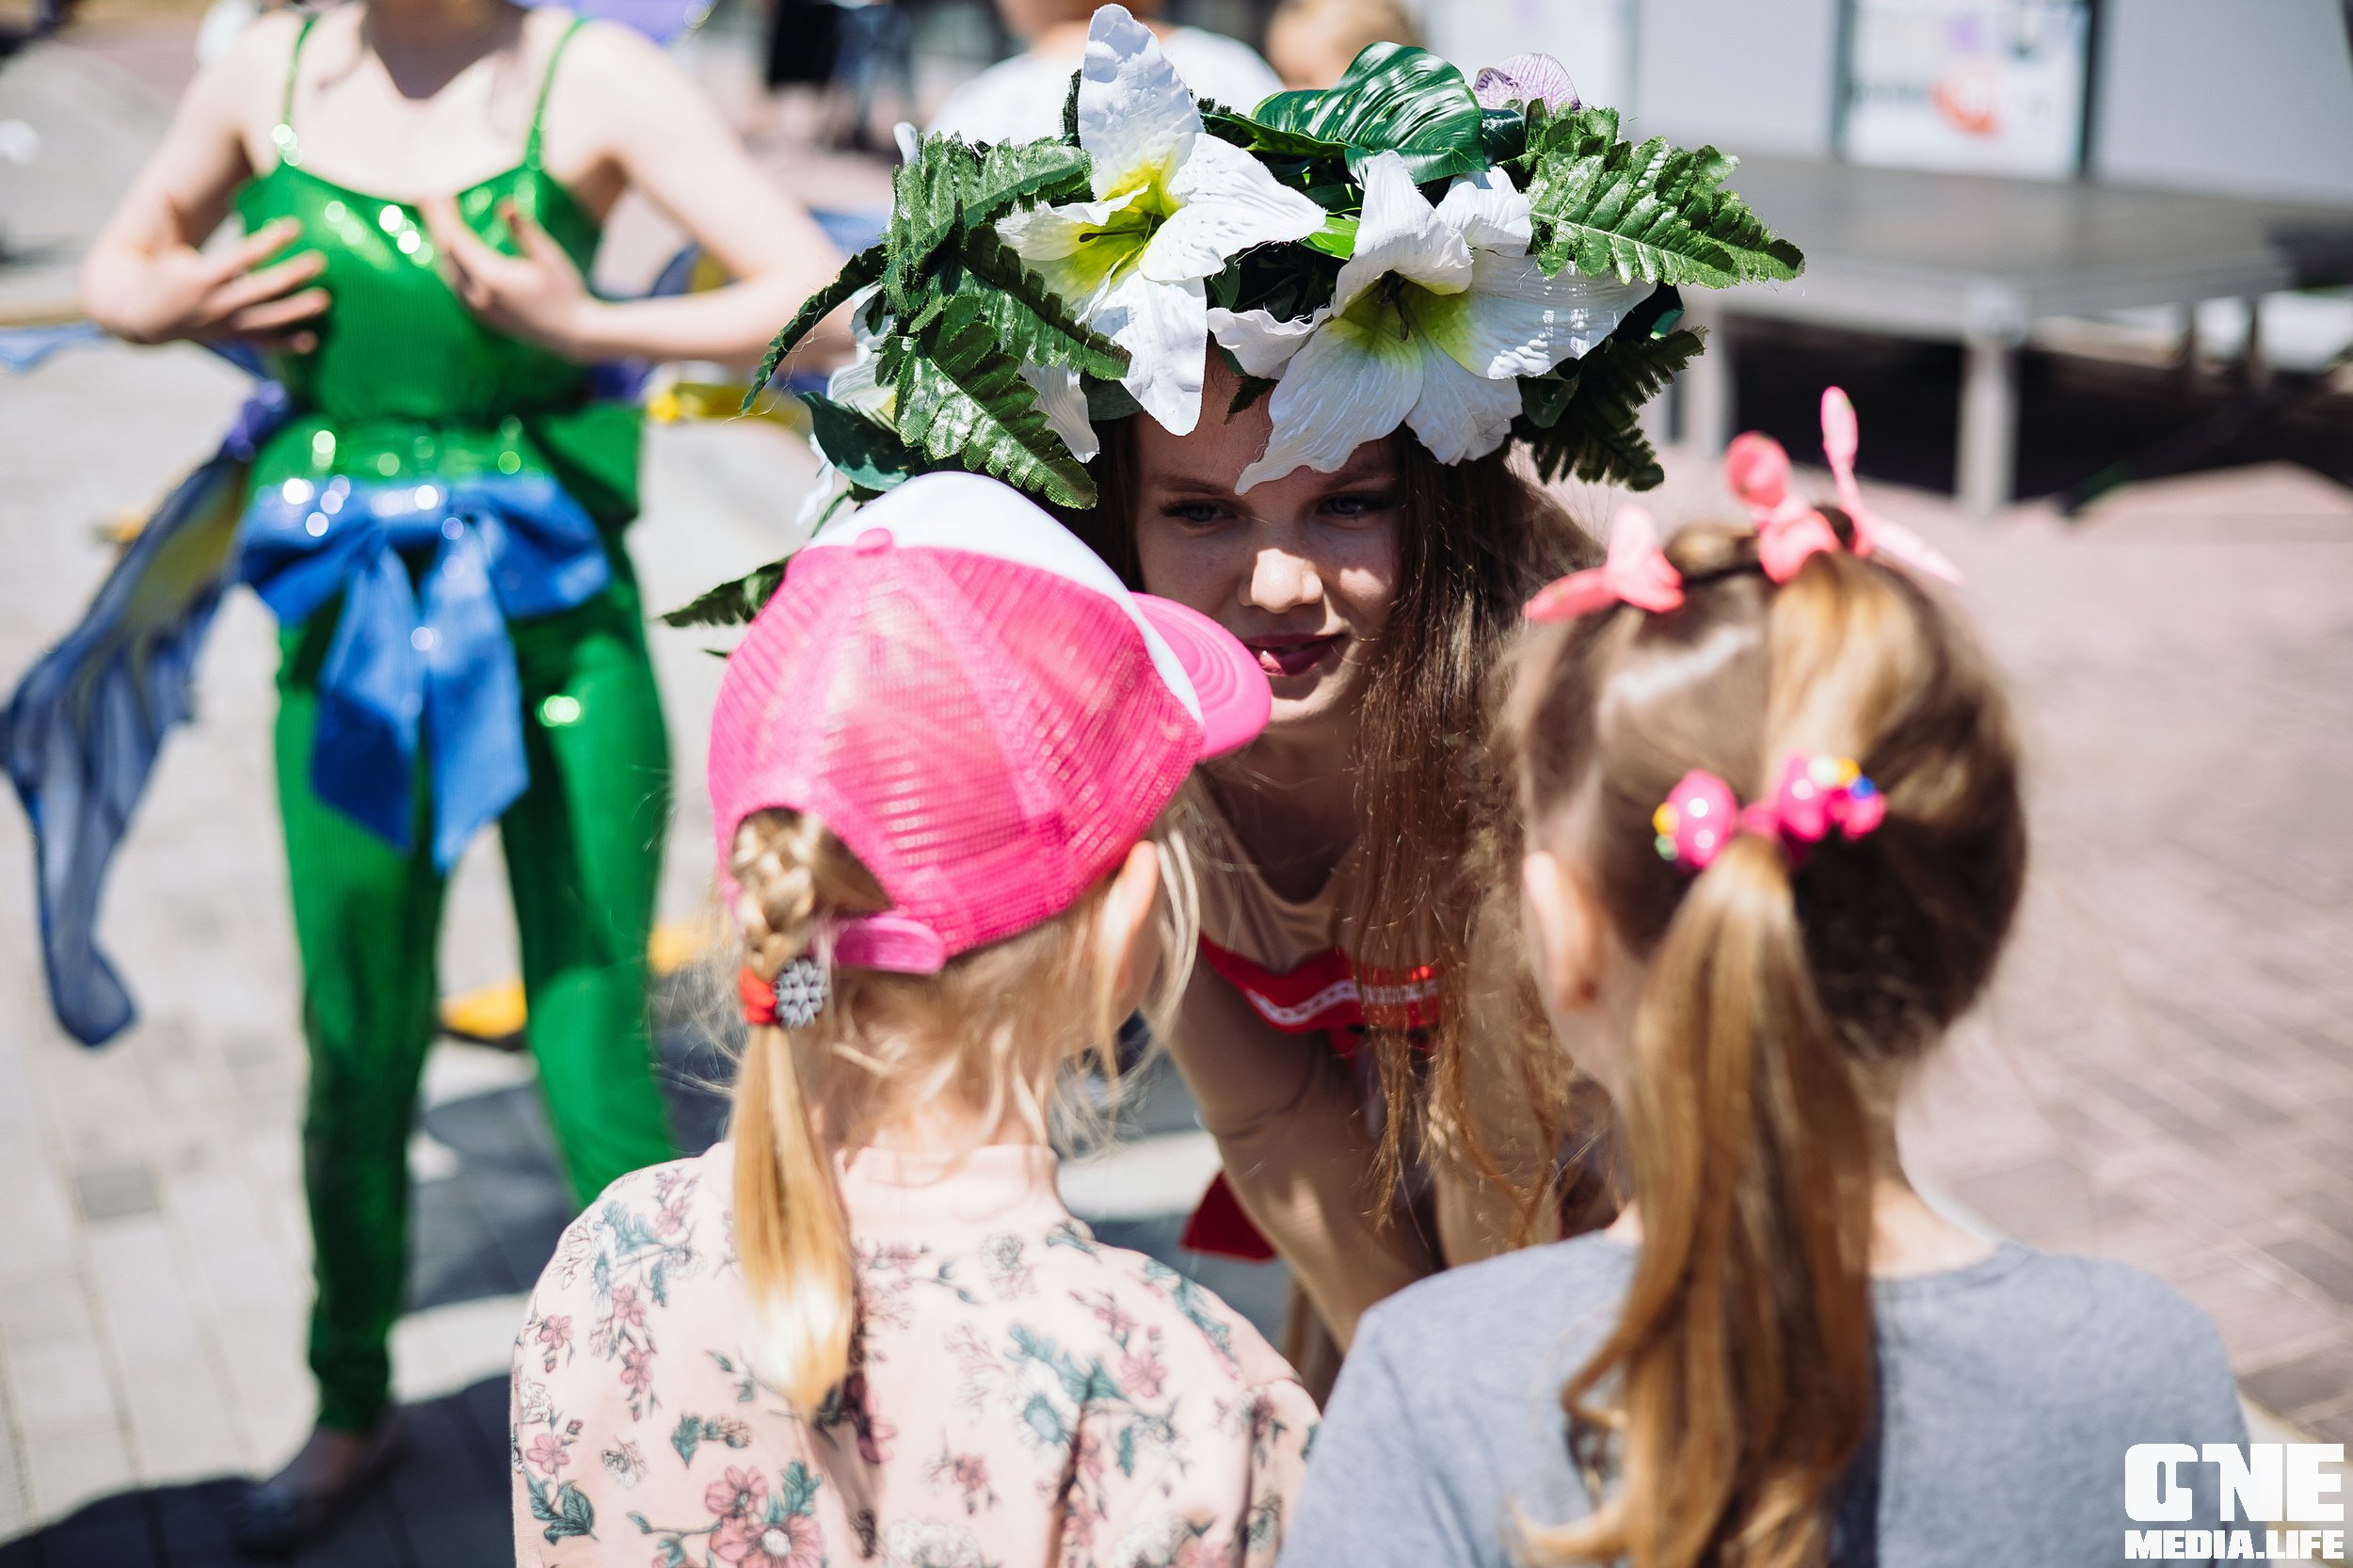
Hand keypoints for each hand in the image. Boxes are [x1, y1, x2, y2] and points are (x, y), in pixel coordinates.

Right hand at [105, 217, 328, 351]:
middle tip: (321, 261)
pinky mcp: (233, 339)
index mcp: (202, 276)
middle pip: (263, 287)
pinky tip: (312, 341)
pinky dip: (288, 345)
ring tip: (325, 301)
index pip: (243, 255)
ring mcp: (227, 324)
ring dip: (298, 310)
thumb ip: (172, 221)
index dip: (270, 241)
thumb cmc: (160, 276)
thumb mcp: (165, 249)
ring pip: (269, 319)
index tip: (295, 226)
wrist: (145, 320)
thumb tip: (166, 191)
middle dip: (293, 274)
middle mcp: (217, 302)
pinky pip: (264, 344)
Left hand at [425, 197, 600, 359]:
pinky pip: (456, 284)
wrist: (573, 334)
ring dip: (441, 242)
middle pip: (446, 252)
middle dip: (437, 223)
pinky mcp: (481, 316)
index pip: (456, 240)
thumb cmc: (566, 293)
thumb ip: (524, 231)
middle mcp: (478, 295)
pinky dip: (450, 261)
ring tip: (440, 218)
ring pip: (447, 270)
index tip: (433, 194)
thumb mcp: (549, 257)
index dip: (442, 215)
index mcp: (492, 278)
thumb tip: (505, 205)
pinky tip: (452, 248)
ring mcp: (477, 309)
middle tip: (427, 199)